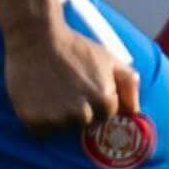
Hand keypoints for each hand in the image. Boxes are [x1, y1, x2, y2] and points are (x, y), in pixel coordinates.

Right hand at [4, 16, 139, 135]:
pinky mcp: (33, 121)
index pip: (106, 116)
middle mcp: (82, 114)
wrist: (35, 38)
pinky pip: (41, 130)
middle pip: (84, 124)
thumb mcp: (108, 59)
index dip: (95, 101)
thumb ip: (128, 84)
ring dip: (58, 116)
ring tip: (51, 92)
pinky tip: (38, 99)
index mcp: (103, 101)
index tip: (83, 86)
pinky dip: (39, 119)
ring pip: (62, 128)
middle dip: (78, 110)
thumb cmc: (74, 47)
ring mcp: (57, 120)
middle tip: (65, 87)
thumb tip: (135, 111)